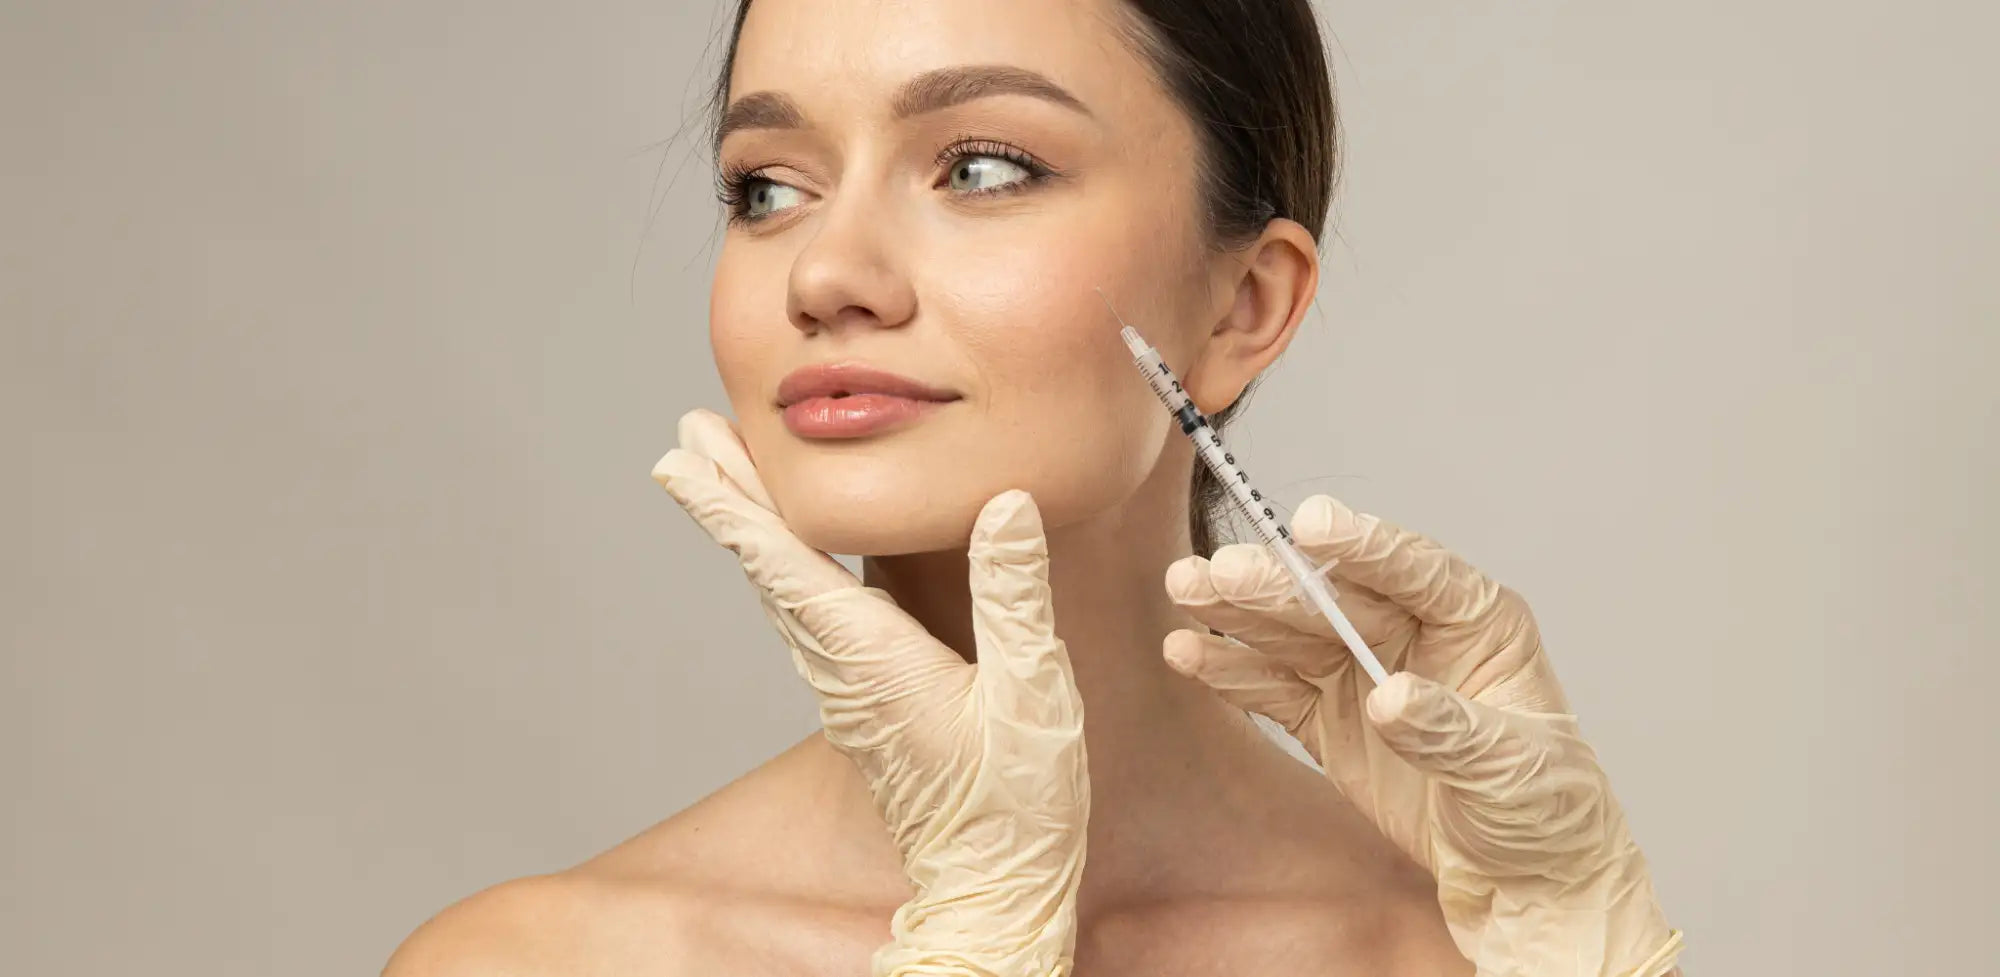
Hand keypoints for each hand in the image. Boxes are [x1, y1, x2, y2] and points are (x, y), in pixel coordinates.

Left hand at [653, 410, 1088, 976]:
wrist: (995, 885)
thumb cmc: (1016, 801)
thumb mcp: (1032, 690)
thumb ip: (1012, 594)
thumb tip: (1004, 505)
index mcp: (873, 658)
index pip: (786, 565)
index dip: (732, 507)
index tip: (681, 461)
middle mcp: (844, 671)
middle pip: (770, 569)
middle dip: (728, 497)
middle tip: (686, 437)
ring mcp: (850, 691)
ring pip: (785, 594)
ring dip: (753, 528)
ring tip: (726, 473)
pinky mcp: (867, 705)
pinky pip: (812, 621)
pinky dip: (789, 570)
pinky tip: (797, 556)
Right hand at [1163, 496, 1680, 976]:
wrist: (1524, 883)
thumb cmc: (1545, 813)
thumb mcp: (1511, 770)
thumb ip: (1450, 731)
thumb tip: (1391, 697)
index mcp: (1477, 624)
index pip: (1415, 570)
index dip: (1363, 546)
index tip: (1310, 523)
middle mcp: (1416, 635)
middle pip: (1336, 599)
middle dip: (1276, 584)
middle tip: (1220, 571)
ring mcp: (1366, 675)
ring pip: (1294, 633)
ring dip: (1238, 613)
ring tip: (1185, 589)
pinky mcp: (1332, 720)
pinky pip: (1276, 688)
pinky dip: (1232, 670)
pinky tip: (1188, 650)